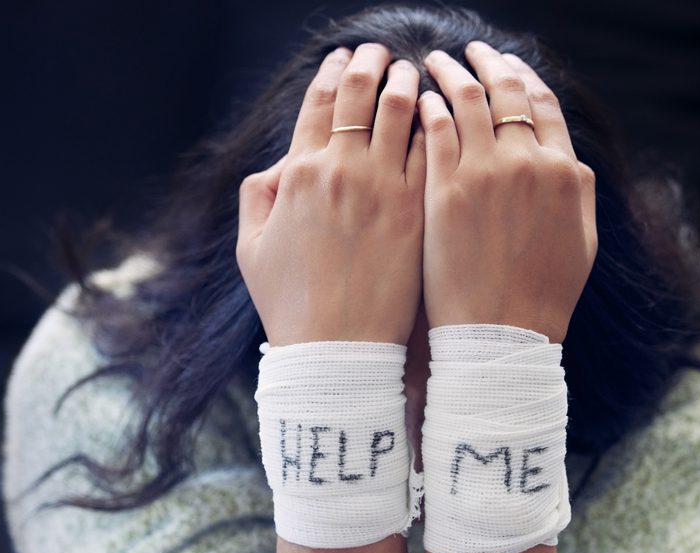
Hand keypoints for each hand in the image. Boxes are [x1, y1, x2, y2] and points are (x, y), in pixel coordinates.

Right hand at [236, 44, 426, 346]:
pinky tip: (446, 118)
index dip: (331, 72)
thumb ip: (258, 198)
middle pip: (360, 93)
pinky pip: (435, 149)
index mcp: (298, 174)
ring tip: (417, 73)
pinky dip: (439, 125)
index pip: (318, 103)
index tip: (342, 57)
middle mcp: (341, 170)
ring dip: (409, 83)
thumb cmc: (292, 308)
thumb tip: (278, 168)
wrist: (338, 352)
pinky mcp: (419, 210)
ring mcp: (384, 187)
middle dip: (372, 62)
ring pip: (403, 110)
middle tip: (382, 52)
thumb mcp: (252, 249)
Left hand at [418, 43, 596, 342]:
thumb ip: (579, 194)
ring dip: (449, 74)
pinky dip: (425, 109)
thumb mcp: (582, 242)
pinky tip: (416, 103)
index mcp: (565, 172)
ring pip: (465, 101)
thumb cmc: (542, 298)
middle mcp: (528, 163)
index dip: (522, 76)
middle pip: (505, 91)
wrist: (501, 337)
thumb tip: (574, 163)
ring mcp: (485, 174)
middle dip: (486, 63)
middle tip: (469, 50)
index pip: (543, 103)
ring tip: (433, 62)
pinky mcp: (445, 191)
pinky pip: (433, 132)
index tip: (507, 63)